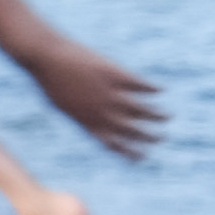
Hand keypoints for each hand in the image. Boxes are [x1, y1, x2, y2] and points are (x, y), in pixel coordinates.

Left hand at [4, 27, 165, 161]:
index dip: (130, 153)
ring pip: (141, 110)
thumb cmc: (50, 80)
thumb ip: (81, 115)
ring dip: (157, 115)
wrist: (46, 57)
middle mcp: (102, 113)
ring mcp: (110, 94)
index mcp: (87, 123)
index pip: (113, 144)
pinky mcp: (115, 75)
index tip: (142, 156)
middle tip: (162, 138)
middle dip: (149, 137)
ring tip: (168, 116)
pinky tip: (162, 89)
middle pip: (132, 131)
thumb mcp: (63, 104)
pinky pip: (140, 85)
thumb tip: (92, 119)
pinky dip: (153, 88)